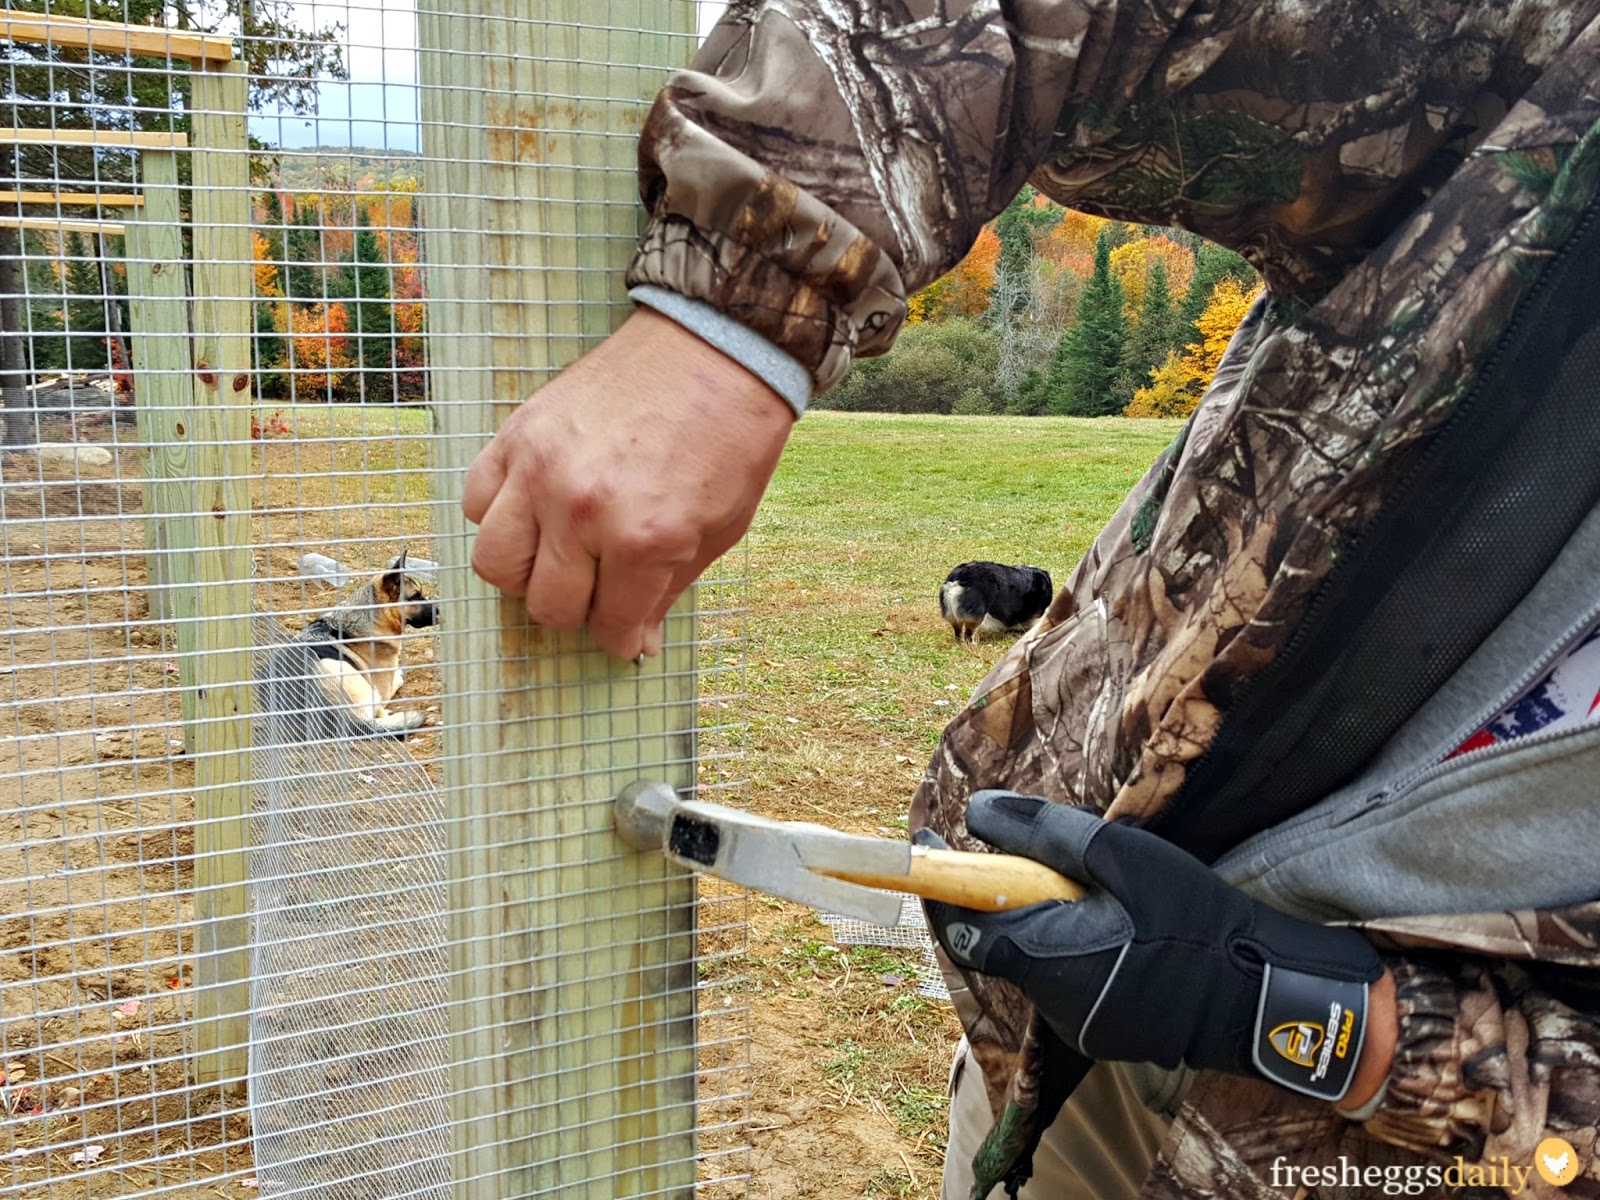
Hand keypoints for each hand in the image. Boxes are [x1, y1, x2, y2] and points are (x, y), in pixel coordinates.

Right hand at [462, 308, 794, 658]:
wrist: (716, 347)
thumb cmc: (729, 439)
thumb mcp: (719, 529)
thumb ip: (668, 590)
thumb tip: (635, 643)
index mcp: (644, 539)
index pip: (609, 625)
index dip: (621, 639)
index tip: (626, 635)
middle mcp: (582, 510)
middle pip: (547, 605)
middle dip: (578, 610)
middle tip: (601, 590)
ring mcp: (540, 470)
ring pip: (496, 564)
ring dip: (528, 573)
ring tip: (561, 556)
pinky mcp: (517, 434)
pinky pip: (477, 502)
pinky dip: (499, 518)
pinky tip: (536, 512)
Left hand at [919, 792, 1386, 1104]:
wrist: (1268, 997)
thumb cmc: (1195, 919)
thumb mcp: (1122, 856)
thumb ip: (1043, 832)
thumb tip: (976, 811)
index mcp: (1046, 960)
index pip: (960, 928)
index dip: (937, 885)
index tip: (927, 840)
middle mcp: (1052, 1004)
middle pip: (1001, 937)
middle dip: (1008, 890)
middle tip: (1039, 847)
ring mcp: (1081, 1025)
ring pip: (1038, 956)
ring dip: (1048, 914)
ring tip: (1099, 879)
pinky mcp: (1110, 1031)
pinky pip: (1071, 976)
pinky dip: (1076, 940)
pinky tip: (1121, 916)